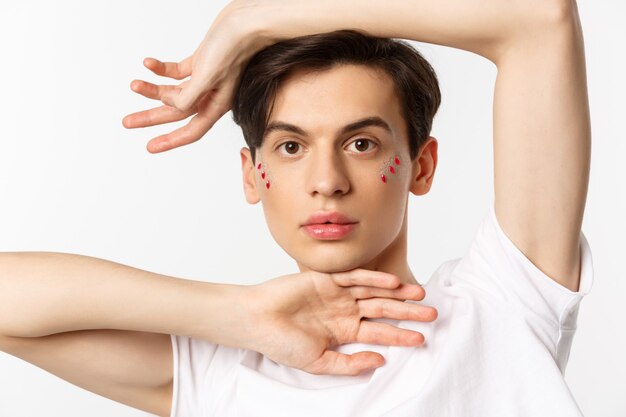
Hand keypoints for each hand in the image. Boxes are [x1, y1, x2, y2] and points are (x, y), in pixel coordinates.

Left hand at [122, 1, 270, 152]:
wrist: (245, 23)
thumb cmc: (233, 49)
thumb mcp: (208, 77)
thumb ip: (188, 96)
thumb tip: (172, 105)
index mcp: (217, 105)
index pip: (191, 131)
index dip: (170, 141)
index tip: (150, 147)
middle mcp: (210, 96)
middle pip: (176, 112)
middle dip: (150, 117)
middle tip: (128, 122)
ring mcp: (205, 79)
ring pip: (173, 91)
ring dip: (152, 89)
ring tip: (134, 85)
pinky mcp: (200, 63)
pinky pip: (176, 72)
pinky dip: (161, 69)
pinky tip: (149, 64)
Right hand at [243, 269, 436, 375]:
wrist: (256, 320)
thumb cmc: (281, 342)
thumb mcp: (319, 363)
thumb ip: (349, 363)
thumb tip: (380, 361)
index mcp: (344, 331)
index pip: (379, 333)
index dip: (401, 336)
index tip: (422, 339)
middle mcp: (345, 311)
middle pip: (383, 310)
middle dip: (408, 312)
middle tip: (432, 314)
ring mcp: (337, 294)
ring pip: (374, 291)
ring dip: (396, 293)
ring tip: (419, 295)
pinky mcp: (327, 279)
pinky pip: (354, 277)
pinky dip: (373, 278)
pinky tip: (392, 282)